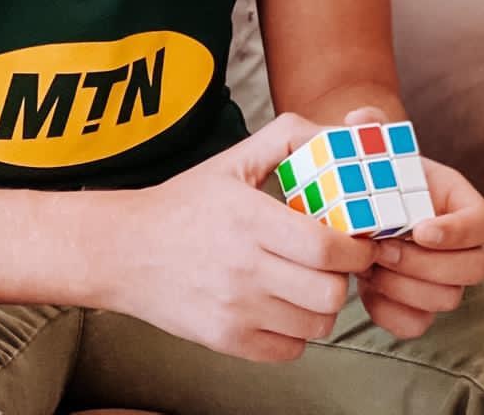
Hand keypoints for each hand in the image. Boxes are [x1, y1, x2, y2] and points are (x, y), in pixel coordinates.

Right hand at [112, 113, 377, 362]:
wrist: (126, 250)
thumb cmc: (186, 203)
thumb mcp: (233, 160)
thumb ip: (288, 138)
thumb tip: (338, 134)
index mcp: (249, 218)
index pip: (326, 248)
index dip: (355, 248)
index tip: (357, 241)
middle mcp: (243, 268)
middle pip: (329, 292)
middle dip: (341, 277)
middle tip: (332, 263)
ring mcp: (235, 310)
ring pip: (316, 325)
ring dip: (321, 304)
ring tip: (304, 282)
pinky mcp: (227, 341)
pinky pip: (290, 349)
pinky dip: (295, 331)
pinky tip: (279, 304)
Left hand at [343, 107, 483, 337]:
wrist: (341, 204)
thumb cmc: (357, 170)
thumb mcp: (360, 143)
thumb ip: (366, 126)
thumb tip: (361, 120)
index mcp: (453, 201)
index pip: (483, 224)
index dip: (459, 231)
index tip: (420, 230)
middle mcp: (455, 242)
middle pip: (473, 270)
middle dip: (424, 264)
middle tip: (380, 249)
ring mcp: (439, 277)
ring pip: (447, 300)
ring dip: (405, 287)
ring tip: (367, 265)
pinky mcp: (415, 304)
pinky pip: (416, 324)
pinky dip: (390, 312)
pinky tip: (365, 290)